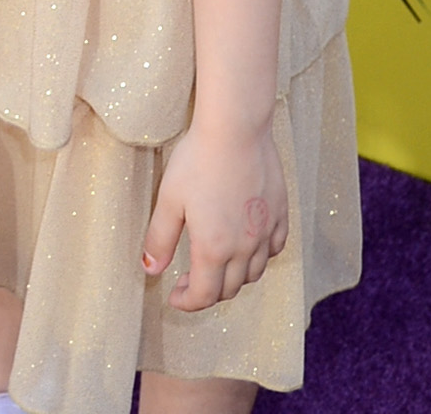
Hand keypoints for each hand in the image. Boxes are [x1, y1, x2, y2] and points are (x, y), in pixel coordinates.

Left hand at [142, 121, 288, 311]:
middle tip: (189, 280)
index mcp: (214, 248)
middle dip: (208, 292)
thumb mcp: (169, 198)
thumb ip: (160, 238)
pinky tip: (248, 245)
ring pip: (254, 272)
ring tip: (217, 264)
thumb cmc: (198, 160)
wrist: (236, 128)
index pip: (203, 295)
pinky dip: (261, 256)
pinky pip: (275, 248)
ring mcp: (266, 231)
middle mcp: (244, 247)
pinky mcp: (280, 213)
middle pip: (229, 288)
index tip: (174, 296)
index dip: (186, 302)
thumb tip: (151, 269)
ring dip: (234, 278)